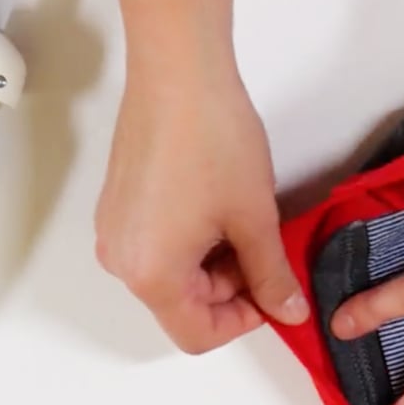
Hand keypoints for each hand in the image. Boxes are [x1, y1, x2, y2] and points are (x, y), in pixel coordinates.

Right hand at [95, 71, 308, 352]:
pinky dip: (192, 244)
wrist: (177, 69)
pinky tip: (217, 209)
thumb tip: (288, 311)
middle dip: (231, 290)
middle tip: (265, 252)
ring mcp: (115, 234)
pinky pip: (157, 249)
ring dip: (214, 265)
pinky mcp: (117, 209)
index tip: (271, 295)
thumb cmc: (211, 138)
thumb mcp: (254, 219)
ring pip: (173, 278)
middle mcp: (122, 262)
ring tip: (243, 222)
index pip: (197, 335)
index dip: (242, 323)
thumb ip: (272, 276)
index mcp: (151, 275)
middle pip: (184, 306)